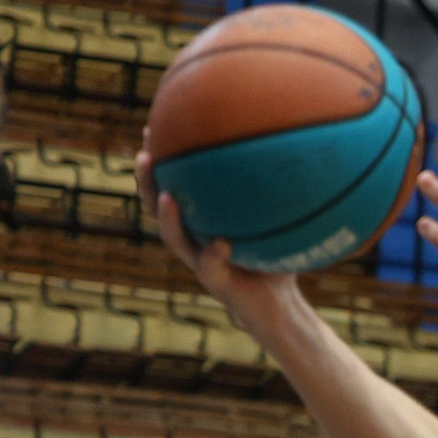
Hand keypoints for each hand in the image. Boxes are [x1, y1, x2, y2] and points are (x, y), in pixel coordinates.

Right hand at [139, 154, 297, 331]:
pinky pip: (210, 267)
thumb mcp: (277, 222)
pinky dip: (214, 254)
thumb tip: (293, 148)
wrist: (283, 309)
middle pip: (157, 206)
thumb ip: (275, 193)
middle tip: (145, 155)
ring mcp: (202, 263)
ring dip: (166, 218)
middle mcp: (194, 241)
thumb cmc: (278, 261)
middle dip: (147, 182)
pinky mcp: (218, 285)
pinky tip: (221, 243)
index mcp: (200, 223)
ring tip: (166, 196)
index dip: (158, 161)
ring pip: (173, 238)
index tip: (152, 128)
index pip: (171, 185)